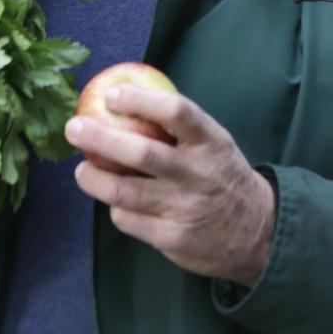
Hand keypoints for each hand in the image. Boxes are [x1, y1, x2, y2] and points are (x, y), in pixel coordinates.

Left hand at [67, 85, 274, 287]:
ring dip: (93, 178)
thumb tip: (125, 99)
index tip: (111, 95)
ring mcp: (184, 208)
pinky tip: (114, 201)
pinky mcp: (171, 238)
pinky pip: (128, 220)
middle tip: (74, 128)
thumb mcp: (214, 143)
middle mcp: (198, 173)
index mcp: (211, 142)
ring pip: (124, 192)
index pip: (176, 112)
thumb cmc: (223, 176)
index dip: (140, 100)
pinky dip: (115, 208)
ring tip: (82, 169)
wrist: (258, 233)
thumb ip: (179, 126)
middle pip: (141, 153)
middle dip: (100, 138)